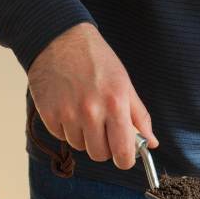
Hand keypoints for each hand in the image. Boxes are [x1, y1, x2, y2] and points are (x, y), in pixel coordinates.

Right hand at [27, 23, 157, 168]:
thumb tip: (151, 143)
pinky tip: (69, 108)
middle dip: (104, 147)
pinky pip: (61, 136)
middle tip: (103, 129)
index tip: (124, 156)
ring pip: (80, 146)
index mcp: (115, 105)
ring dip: (84, 136)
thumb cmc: (96, 60)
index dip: (125, 160)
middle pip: (99, 155)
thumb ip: (139, 117)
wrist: (59, 38)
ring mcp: (67, 114)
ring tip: (84, 112)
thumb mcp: (125, 84)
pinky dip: (66, 128)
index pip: (123, 153)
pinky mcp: (48, 114)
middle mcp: (91, 112)